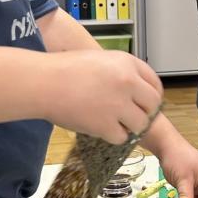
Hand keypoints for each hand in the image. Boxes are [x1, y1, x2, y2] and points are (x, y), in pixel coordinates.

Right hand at [42, 50, 162, 143]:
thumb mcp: (99, 60)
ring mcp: (119, 104)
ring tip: (112, 123)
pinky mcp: (107, 124)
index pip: (155, 83)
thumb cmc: (63, 69)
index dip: (151, 96)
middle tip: (130, 117)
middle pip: (152, 105)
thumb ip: (120, 72)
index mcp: (127, 63)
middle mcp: (128, 81)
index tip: (145, 103)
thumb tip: (135, 91)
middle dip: (143, 113)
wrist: (42, 82)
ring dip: (129, 126)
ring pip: (140, 124)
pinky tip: (101, 129)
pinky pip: (122, 137)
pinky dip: (112, 136)